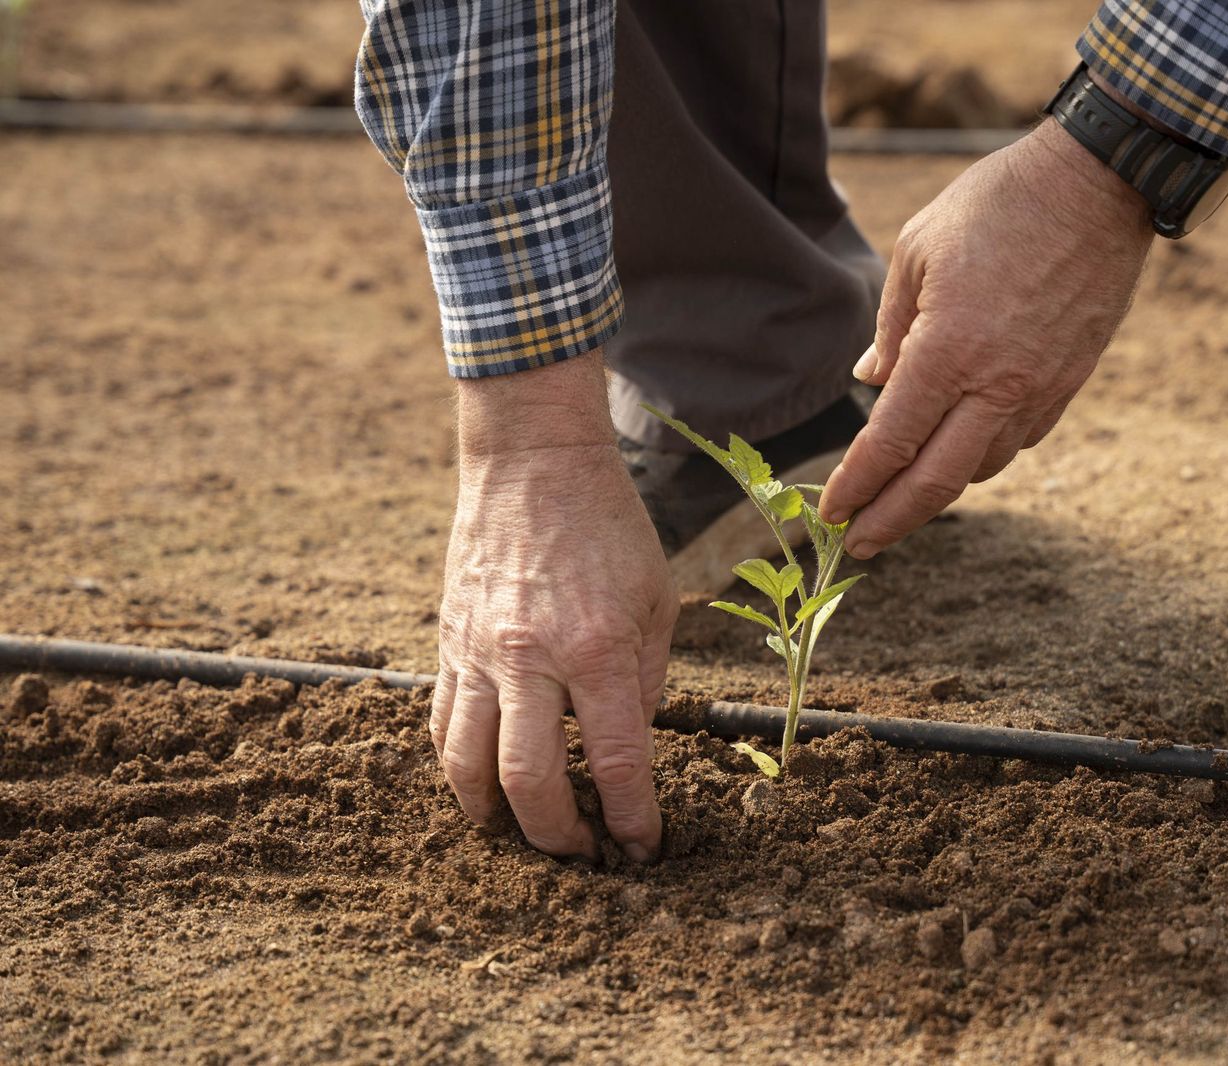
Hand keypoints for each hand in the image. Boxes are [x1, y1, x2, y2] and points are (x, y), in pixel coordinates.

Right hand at [433, 356, 676, 862]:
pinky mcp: (448, 644)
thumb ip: (644, 680)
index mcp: (597, 647)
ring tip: (521, 837)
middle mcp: (531, 658)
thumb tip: (630, 747)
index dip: (631, 818)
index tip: (642, 847)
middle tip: (581, 856)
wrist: (532, 462)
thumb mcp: (655, 600)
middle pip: (530, 782)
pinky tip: (480, 784)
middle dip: (559, 836)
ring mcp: (479, 653)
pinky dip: (458, 767)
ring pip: (468, 764)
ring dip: (495, 816)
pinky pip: (442, 724)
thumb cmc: (609, 527)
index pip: (614, 761)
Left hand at [819, 119, 1152, 555]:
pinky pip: (1019, 440)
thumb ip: (891, 327)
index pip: (890, 444)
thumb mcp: (917, 250)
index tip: (832, 513)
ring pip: (981, 467)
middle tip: (856, 546)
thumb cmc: (998, 204)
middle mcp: (997, 385)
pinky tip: (961, 446)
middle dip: (890, 521)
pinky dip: (983, 454)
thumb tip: (871, 378)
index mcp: (948, 352)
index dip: (857, 486)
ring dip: (938, 488)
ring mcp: (1041, 390)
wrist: (1099, 184)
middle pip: (937, 483)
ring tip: (904, 493)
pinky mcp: (1070, 383)